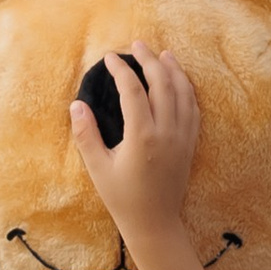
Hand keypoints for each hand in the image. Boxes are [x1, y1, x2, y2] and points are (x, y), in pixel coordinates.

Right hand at [68, 46, 199, 252]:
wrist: (155, 224)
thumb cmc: (123, 198)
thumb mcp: (97, 168)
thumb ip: (86, 134)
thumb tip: (76, 104)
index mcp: (142, 136)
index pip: (133, 90)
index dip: (121, 69)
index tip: (109, 58)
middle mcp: (167, 132)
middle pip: (162, 83)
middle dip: (149, 59)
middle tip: (137, 45)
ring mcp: (182, 137)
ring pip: (183, 92)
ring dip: (173, 70)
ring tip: (163, 54)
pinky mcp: (190, 144)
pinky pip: (194, 109)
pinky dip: (187, 89)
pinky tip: (180, 81)